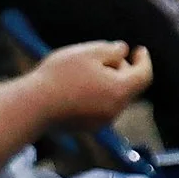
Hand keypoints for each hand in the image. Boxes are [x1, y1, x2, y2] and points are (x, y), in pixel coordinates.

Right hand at [28, 41, 153, 132]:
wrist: (34, 106)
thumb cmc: (61, 75)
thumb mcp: (88, 52)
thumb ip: (111, 50)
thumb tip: (123, 51)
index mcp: (119, 91)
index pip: (144, 75)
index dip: (144, 60)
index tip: (139, 49)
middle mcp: (115, 111)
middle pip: (128, 87)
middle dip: (122, 69)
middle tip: (104, 54)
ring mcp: (101, 122)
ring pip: (113, 97)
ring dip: (108, 82)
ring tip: (85, 69)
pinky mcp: (87, 128)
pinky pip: (100, 108)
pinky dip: (96, 94)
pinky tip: (76, 86)